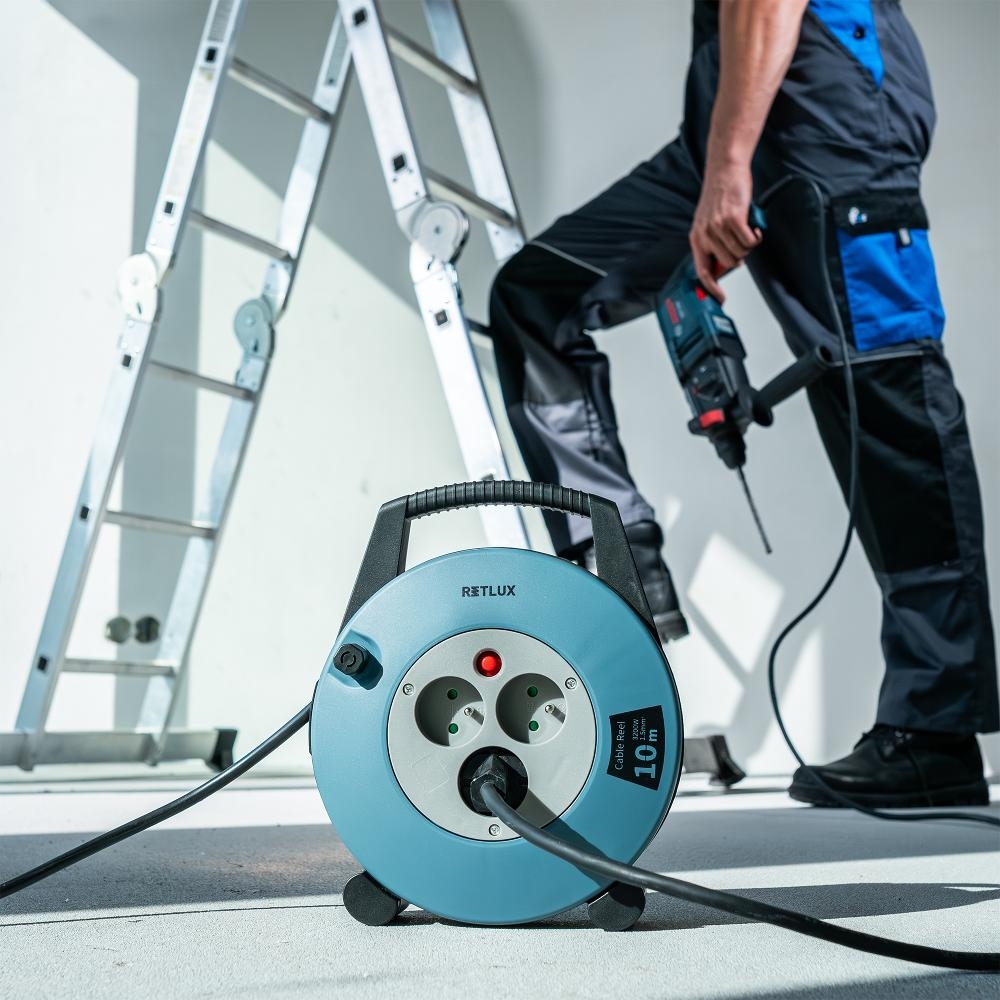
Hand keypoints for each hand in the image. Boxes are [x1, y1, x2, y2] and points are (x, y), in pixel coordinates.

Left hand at [689, 160, 761, 302]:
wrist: (725, 170)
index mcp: (697, 239)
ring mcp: (718, 227)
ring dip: (748, 244)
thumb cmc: (719, 197)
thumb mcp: (708, 224)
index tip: (719, 298)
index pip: (702, 272)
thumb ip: (712, 245)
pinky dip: (755, 236)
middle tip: (741, 242)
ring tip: (745, 230)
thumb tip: (722, 267)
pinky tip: (754, 227)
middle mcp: (705, 235)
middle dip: (739, 257)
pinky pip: (750, 241)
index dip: (711, 289)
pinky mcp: (733, 219)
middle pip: (729, 264)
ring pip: (741, 253)